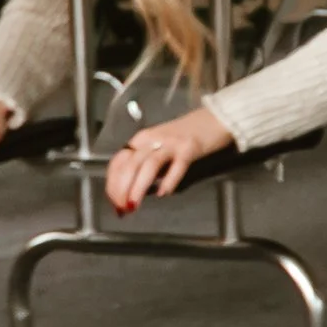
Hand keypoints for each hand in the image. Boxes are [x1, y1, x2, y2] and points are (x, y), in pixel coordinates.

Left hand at [103, 102, 230, 213]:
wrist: (213, 117)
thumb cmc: (184, 136)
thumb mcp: (158, 148)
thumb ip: (145, 167)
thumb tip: (129, 195)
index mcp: (141, 140)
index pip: (119, 163)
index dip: (113, 185)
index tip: (115, 204)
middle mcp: (152, 139)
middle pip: (130, 164)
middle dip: (122, 189)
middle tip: (122, 209)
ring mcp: (172, 143)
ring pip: (149, 165)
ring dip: (138, 187)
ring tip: (134, 205)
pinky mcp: (190, 148)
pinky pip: (177, 165)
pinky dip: (168, 180)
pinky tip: (163, 192)